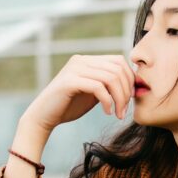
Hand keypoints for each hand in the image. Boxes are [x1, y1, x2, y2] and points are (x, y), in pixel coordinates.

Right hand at [20, 54, 134, 131]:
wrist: (44, 117)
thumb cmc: (69, 106)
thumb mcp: (94, 92)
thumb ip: (108, 84)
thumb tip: (133, 82)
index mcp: (87, 60)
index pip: (119, 61)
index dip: (130, 79)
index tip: (131, 99)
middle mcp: (81, 60)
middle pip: (117, 69)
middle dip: (126, 91)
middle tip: (124, 110)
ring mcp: (74, 69)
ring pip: (110, 78)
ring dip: (119, 98)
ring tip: (118, 113)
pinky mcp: (69, 81)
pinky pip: (98, 87)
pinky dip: (107, 101)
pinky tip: (107, 112)